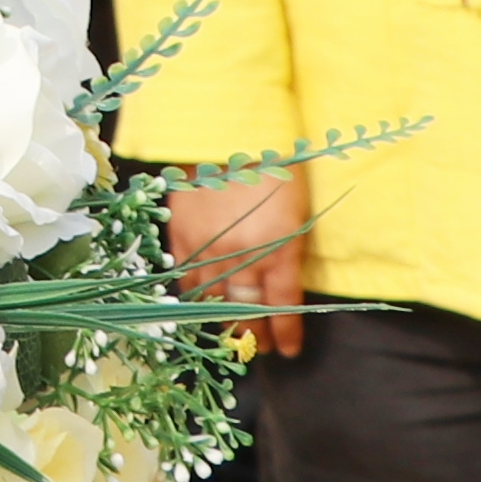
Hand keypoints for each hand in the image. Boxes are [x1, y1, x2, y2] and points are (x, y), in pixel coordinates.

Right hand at [168, 169, 309, 360]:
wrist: (229, 130)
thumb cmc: (276, 166)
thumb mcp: (297, 212)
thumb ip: (289, 251)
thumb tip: (282, 285)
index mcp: (277, 250)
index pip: (282, 306)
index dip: (285, 333)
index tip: (288, 351)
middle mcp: (241, 256)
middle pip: (247, 308)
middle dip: (255, 334)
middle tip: (259, 348)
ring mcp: (208, 246)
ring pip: (214, 298)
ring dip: (224, 319)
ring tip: (232, 332)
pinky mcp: (183, 232)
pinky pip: (187, 275)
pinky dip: (196, 292)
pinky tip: (203, 302)